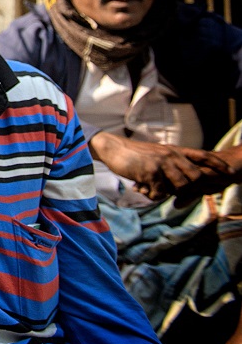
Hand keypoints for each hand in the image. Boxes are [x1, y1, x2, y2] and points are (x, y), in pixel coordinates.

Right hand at [89, 133, 230, 200]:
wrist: (113, 148)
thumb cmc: (134, 155)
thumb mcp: (156, 154)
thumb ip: (171, 164)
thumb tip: (180, 184)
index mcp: (175, 150)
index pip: (204, 155)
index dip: (219, 164)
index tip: (230, 173)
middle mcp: (172, 155)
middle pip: (196, 177)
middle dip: (190, 189)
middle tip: (173, 192)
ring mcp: (162, 164)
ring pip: (180, 187)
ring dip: (168, 193)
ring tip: (152, 190)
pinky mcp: (151, 173)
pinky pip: (160, 193)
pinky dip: (152, 195)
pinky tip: (141, 189)